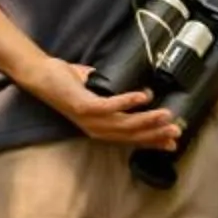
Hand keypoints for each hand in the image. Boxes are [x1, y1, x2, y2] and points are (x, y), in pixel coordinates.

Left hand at [16, 53, 183, 149]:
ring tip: (166, 114)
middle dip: (155, 134)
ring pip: (124, 124)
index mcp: (100, 127)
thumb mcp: (96, 89)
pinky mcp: (84, 106)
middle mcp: (96, 128)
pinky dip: (127, 102)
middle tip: (176, 131)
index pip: (131, 137)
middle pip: (131, 135)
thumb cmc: (66, 81)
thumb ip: (113, 93)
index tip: (173, 142)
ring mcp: (89, 119)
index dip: (152, 140)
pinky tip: (144, 97)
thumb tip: (138, 86)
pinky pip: (109, 107)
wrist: (41, 75)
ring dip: (147, 119)